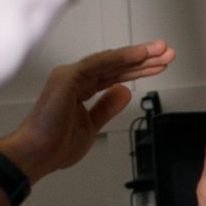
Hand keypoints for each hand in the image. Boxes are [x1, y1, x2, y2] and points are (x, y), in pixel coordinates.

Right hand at [0, 42, 175, 182]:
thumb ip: (107, 107)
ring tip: (161, 50)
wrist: (37, 155)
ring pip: (111, 61)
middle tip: (168, 53)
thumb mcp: (92, 126)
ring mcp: (71, 76)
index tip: (160, 66)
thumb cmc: (56, 146)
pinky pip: (99, 64)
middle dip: (144, 59)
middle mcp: (75, 78)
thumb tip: (124, 92)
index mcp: (80, 89)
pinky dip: (121, 58)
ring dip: (138, 55)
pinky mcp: (68, 77)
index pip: (114, 76)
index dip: (138, 70)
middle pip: (116, 65)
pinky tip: (140, 55)